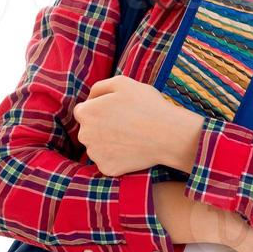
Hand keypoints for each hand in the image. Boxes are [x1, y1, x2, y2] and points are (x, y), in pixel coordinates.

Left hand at [72, 75, 191, 175]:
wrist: (168, 134)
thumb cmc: (147, 105)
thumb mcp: (122, 82)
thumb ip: (99, 87)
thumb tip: (89, 99)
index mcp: (85, 112)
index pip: (84, 111)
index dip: (100, 109)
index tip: (117, 111)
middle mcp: (84, 135)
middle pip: (89, 130)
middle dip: (102, 127)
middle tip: (126, 124)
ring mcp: (95, 154)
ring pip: (98, 147)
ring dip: (109, 143)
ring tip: (130, 136)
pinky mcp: (107, 168)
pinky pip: (108, 161)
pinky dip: (117, 158)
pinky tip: (131, 150)